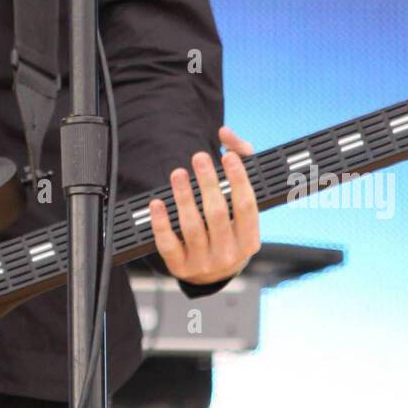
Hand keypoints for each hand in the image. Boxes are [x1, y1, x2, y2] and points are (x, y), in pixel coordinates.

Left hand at [148, 126, 260, 286]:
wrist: (212, 273)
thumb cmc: (228, 228)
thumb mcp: (239, 202)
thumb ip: (240, 162)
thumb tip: (226, 134)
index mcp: (250, 239)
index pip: (247, 206)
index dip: (238, 179)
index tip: (228, 156)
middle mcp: (229, 254)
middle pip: (218, 214)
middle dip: (208, 183)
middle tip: (199, 158)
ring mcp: (204, 263)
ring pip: (192, 228)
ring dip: (184, 197)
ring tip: (178, 173)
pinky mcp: (180, 267)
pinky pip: (168, 244)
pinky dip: (161, 223)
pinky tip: (157, 203)